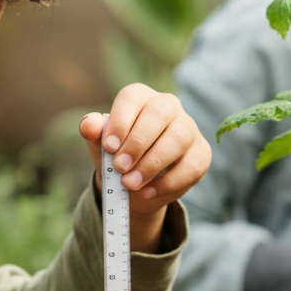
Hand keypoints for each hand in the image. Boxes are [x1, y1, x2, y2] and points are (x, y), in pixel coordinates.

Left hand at [80, 84, 210, 252]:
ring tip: (131, 183)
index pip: (132, 98)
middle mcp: (168, 106)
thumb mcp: (100, 146)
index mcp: (141, 97)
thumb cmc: (117, 156)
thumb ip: (93, 133)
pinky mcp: (201, 153)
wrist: (135, 185)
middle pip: (159, 113)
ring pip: (178, 138)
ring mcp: (189, 128)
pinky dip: (169, 182)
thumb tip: (88, 125)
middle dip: (138, 142)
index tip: (108, 147)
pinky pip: (192, 165)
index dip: (120, 121)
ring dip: (153, 163)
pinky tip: (148, 192)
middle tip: (120, 167)